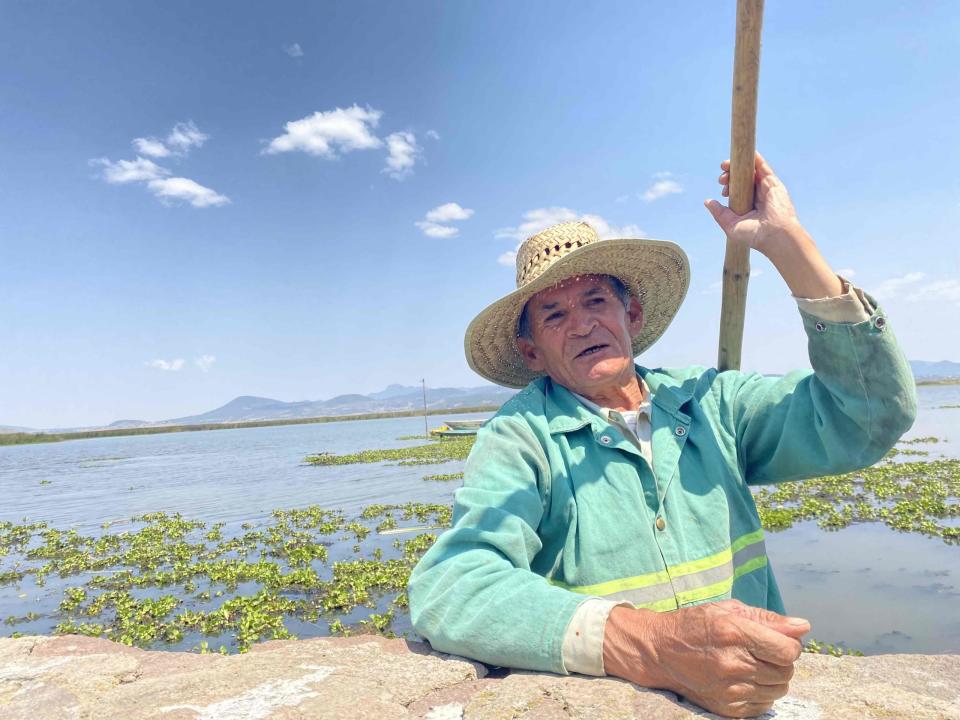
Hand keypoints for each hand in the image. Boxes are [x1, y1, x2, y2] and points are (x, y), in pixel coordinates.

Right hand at [603, 599, 809, 717]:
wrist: (659, 652)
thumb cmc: (693, 625)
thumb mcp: (726, 609)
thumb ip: (767, 618)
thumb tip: (802, 627)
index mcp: (733, 632)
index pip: (788, 649)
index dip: (790, 644)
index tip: (779, 640)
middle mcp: (733, 663)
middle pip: (786, 671)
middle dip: (781, 660)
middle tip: (762, 651)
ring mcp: (730, 689)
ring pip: (778, 689)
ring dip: (773, 677)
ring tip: (753, 665)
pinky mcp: (727, 708)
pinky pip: (764, 705)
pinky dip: (761, 692)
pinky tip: (744, 679)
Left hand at [703, 152, 842, 298]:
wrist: (774, 235)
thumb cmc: (754, 235)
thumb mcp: (731, 225)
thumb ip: (719, 213)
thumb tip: (708, 202)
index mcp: (747, 206)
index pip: (736, 189)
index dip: (728, 185)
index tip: (722, 190)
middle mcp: (756, 196)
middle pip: (742, 178)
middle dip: (729, 175)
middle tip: (722, 178)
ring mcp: (765, 188)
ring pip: (751, 171)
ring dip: (738, 165)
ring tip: (726, 165)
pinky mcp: (773, 183)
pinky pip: (763, 167)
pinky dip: (755, 158)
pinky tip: (746, 152)